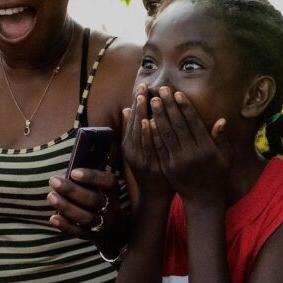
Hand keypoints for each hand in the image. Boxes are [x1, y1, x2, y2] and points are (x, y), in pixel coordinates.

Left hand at [48, 168, 125, 253]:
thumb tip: (70, 170)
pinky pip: (79, 232)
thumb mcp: (104, 190)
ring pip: (86, 217)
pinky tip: (53, 218)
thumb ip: (92, 181)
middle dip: (72, 190)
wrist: (116, 231)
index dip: (93, 177)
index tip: (74, 172)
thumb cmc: (103, 202)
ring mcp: (103, 224)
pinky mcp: (93, 236)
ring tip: (51, 196)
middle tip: (54, 181)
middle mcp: (111, 209)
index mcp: (114, 193)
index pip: (109, 183)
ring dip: (66, 207)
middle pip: (93, 200)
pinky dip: (65, 225)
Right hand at [122, 84, 171, 203]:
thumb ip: (134, 131)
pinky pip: (147, 147)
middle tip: (142, 85)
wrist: (155, 196)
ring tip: (144, 97)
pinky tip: (149, 122)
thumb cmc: (152, 170)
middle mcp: (132, 149)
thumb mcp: (140, 149)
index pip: (133, 119)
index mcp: (130, 144)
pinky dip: (146, 134)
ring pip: (139, 132)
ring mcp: (139, 157)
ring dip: (141, 114)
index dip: (136, 102)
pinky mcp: (147, 165)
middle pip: (134, 122)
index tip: (140, 86)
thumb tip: (127, 109)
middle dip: (138, 103)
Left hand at [149, 87, 230, 205]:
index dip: (185, 107)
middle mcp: (192, 153)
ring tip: (152, 101)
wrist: (203, 198)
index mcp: (207, 148)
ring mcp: (178, 161)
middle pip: (177, 125)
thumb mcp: (225, 157)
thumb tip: (221, 120)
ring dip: (158, 116)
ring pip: (165, 134)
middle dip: (168, 106)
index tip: (178, 94)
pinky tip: (147, 121)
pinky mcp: (167, 167)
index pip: (193, 123)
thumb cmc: (217, 174)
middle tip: (161, 90)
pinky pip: (158, 147)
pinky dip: (152, 133)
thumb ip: (221, 139)